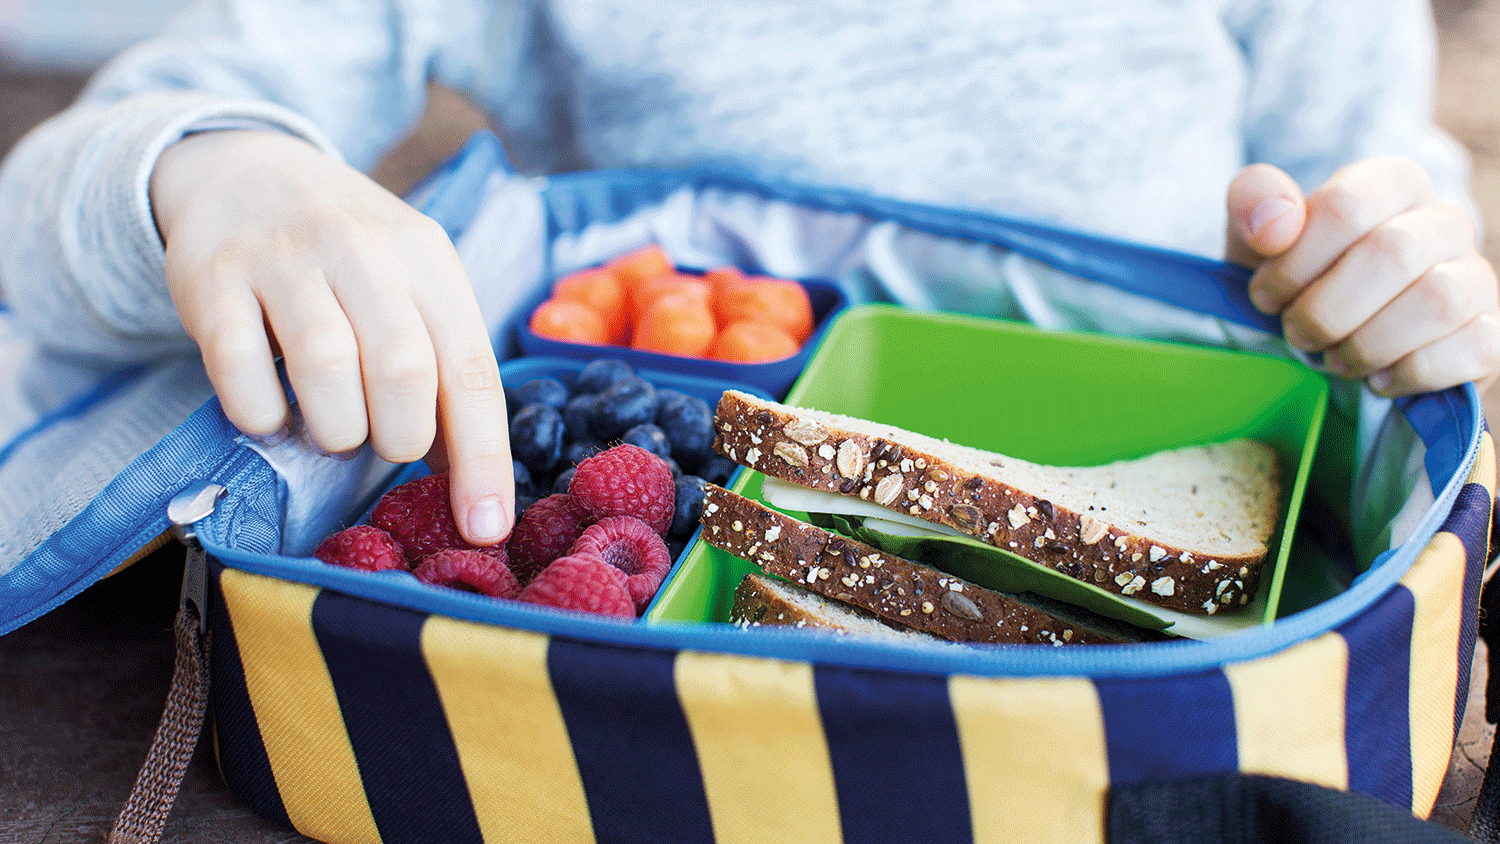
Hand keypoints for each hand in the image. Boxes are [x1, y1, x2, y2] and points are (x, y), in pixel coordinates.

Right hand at [150, 130, 513, 543]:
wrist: (245, 173)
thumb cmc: (350, 258)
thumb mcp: (412, 289)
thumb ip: (443, 372)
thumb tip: (474, 486)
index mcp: (429, 258)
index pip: (471, 370)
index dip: (483, 458)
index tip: (485, 528)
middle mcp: (362, 248)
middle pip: (403, 370)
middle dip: (399, 437)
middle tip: (381, 440)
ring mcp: (284, 258)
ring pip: (325, 368)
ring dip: (334, 429)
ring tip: (332, 427)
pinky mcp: (212, 276)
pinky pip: (240, 369)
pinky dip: (261, 413)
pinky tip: (271, 412)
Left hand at [1225, 158, 1499, 395]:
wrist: (1332, 338)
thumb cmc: (1298, 278)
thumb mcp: (1259, 236)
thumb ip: (1254, 202)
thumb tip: (1274, 225)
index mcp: (1391, 183)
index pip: (1347, 205)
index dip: (1294, 261)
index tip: (1264, 297)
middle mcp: (1444, 222)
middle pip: (1392, 254)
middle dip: (1326, 309)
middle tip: (1296, 334)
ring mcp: (1476, 277)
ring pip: (1436, 302)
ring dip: (1366, 343)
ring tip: (1332, 358)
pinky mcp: (1491, 332)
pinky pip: (1472, 349)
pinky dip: (1411, 373)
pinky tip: (1376, 378)